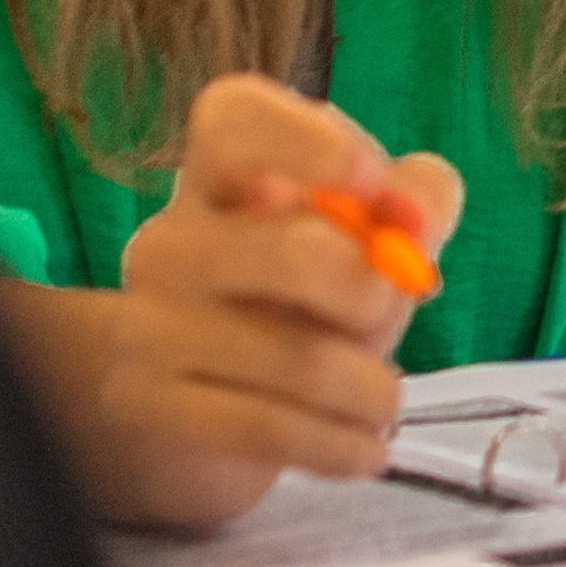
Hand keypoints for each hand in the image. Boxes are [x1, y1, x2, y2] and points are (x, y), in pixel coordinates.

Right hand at [0, 76, 465, 529]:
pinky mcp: (146, 405)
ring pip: (297, 359)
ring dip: (374, 390)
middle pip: (297, 252)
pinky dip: (341, 445)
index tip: (375, 184)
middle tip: (390, 314)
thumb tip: (419, 209)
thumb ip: (412, 204)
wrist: (195, 405)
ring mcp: (147, 324)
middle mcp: (170, 239)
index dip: (314, 142)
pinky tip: (364, 449)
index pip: (235, 117)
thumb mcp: (363, 240)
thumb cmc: (296, 299)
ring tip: (385, 402)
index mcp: (218, 173)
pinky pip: (269, 428)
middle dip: (377, 296)